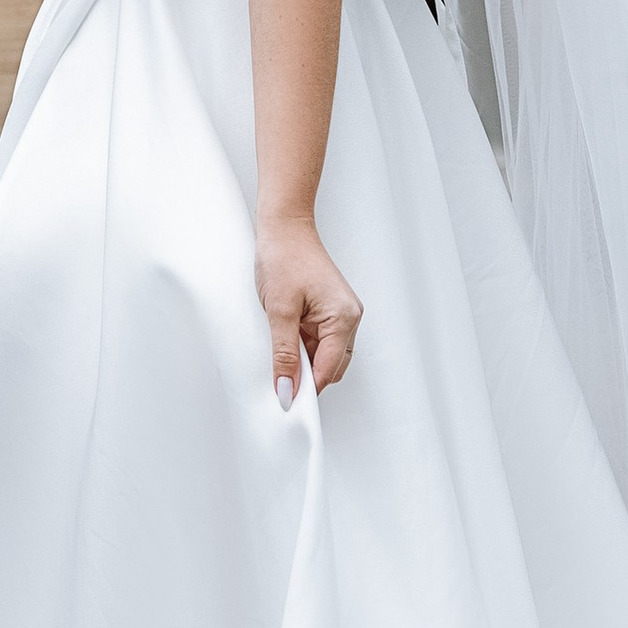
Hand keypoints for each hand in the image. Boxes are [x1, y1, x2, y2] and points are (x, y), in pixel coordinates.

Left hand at [255, 217, 360, 399]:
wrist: (284, 226)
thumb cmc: (285, 257)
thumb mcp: (279, 311)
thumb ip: (284, 354)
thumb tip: (286, 389)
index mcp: (344, 319)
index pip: (329, 370)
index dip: (307, 389)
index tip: (285, 401)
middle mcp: (349, 318)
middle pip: (330, 367)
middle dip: (306, 376)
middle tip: (277, 378)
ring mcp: (341, 314)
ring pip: (324, 355)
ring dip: (303, 360)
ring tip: (278, 348)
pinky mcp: (329, 310)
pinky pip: (319, 340)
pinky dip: (302, 346)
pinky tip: (284, 338)